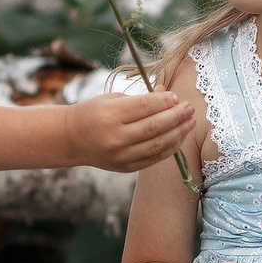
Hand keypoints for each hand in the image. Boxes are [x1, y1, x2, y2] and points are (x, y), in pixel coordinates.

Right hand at [65, 90, 194, 172]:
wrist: (71, 139)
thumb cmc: (94, 113)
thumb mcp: (112, 99)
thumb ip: (141, 98)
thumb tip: (169, 95)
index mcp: (110, 115)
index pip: (145, 106)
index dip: (164, 101)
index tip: (176, 97)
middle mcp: (115, 137)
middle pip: (154, 126)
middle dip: (177, 116)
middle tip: (190, 108)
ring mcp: (120, 155)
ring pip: (157, 145)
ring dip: (178, 133)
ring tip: (190, 123)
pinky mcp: (125, 167)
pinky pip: (154, 158)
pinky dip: (170, 148)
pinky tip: (178, 137)